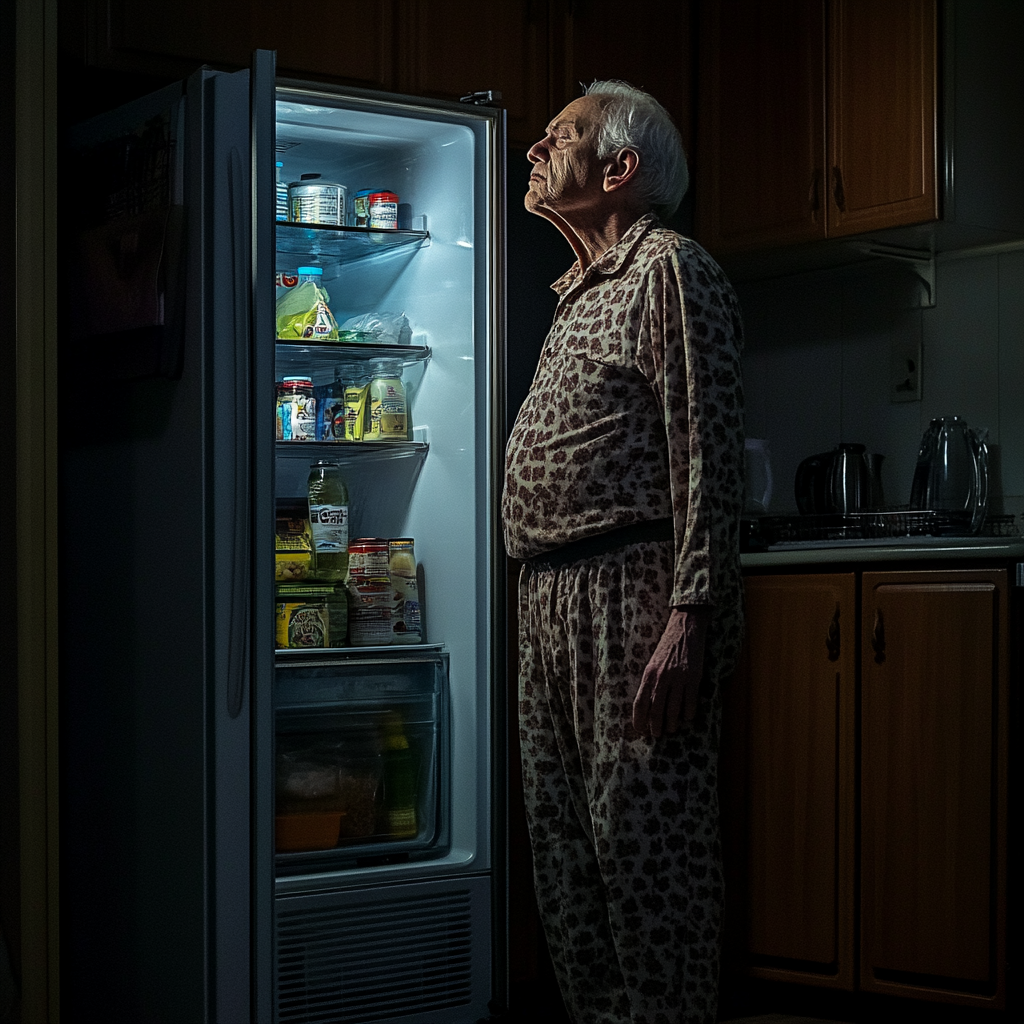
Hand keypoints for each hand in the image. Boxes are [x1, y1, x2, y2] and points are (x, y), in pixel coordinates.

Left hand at [632, 607, 708, 736]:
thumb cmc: (667, 647)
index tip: (640, 730)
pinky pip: (690, 702)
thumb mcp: (653, 663)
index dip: (639, 720)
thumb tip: (647, 704)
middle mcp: (662, 678)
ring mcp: (679, 679)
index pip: (640, 703)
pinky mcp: (694, 678)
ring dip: (671, 723)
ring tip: (670, 729)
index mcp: (649, 674)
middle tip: (656, 735)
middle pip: (656, 710)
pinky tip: (687, 718)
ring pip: (673, 710)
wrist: (684, 629)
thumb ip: (650, 682)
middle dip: (655, 726)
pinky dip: (688, 713)